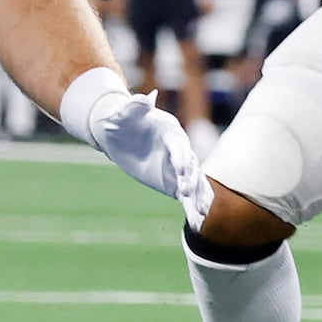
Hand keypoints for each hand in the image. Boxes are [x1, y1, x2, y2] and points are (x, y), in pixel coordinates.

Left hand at [60, 68, 203, 211]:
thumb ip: (133, 107)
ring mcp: (179, 167)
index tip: (181, 171)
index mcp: (170, 131)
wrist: (120, 135)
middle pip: (190, 166)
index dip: (180, 158)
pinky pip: (187, 196)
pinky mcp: (174, 182)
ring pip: (194, 183)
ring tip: (201, 214)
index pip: (178, 146)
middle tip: (187, 194)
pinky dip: (192, 208)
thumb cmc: (122, 121)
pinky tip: (197, 223)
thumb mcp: (123, 114)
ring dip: (198, 197)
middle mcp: (179, 149)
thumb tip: (143, 98)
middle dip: (191, 180)